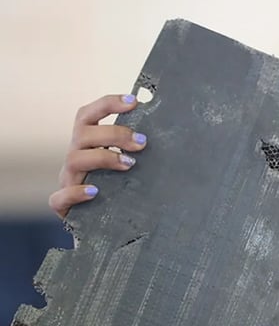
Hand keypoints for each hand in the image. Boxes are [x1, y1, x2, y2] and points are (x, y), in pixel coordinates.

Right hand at [49, 94, 146, 217]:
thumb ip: (136, 150)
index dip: (108, 104)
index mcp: (87, 143)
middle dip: (114, 133)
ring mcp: (68, 180)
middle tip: (142, 142)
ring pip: (75, 159)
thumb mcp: (127, 165)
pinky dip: (76, 193)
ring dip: (104, 157)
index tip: (134, 102)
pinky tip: (95, 192)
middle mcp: (75, 157)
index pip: (88, 115)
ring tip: (129, 164)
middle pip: (83, 133)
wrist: (102, 224)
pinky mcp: (63, 205)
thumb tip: (171, 134)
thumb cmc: (119, 189)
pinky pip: (60, 197)